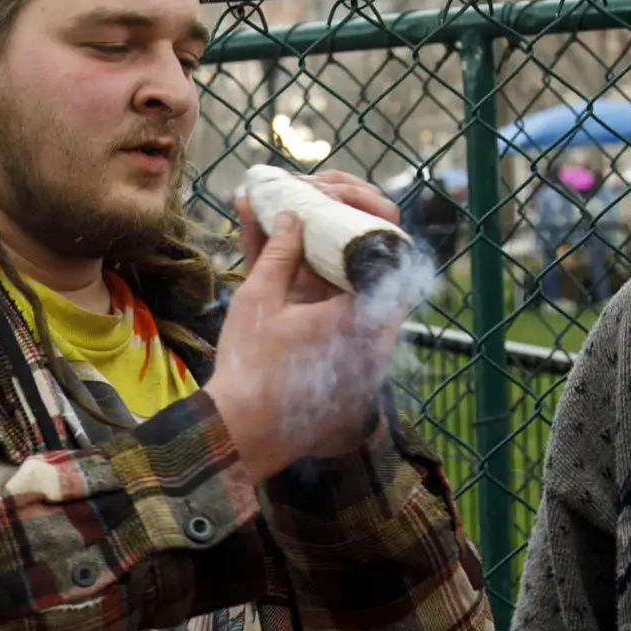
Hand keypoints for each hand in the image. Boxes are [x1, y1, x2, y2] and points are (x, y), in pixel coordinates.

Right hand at [206, 186, 407, 482]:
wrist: (239, 437)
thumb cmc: (252, 372)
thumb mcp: (259, 300)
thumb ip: (280, 252)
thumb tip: (291, 215)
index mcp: (365, 315)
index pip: (390, 247)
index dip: (364, 209)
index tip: (325, 193)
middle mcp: (370, 330)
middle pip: (368, 257)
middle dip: (334, 216)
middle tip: (300, 193)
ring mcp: (354, 344)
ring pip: (344, 278)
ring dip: (314, 241)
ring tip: (277, 204)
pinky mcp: (332, 353)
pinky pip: (325, 303)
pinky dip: (302, 274)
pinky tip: (265, 235)